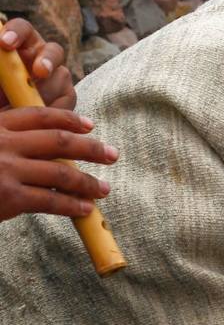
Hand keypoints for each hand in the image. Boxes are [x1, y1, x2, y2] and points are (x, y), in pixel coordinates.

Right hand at [0, 106, 117, 220]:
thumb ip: (7, 140)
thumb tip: (44, 146)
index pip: (39, 116)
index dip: (68, 119)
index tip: (90, 125)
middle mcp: (3, 143)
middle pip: (59, 141)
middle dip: (90, 149)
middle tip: (112, 155)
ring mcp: (6, 169)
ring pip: (60, 173)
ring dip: (87, 182)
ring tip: (104, 189)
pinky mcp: (9, 196)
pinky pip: (50, 200)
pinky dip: (71, 204)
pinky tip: (85, 208)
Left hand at [1, 17, 75, 109]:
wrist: (6, 115)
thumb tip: (0, 63)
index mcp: (19, 45)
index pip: (22, 29)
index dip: (16, 32)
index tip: (3, 43)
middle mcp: (41, 56)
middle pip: (53, 51)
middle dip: (47, 60)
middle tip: (39, 72)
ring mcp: (57, 76)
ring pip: (61, 77)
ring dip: (47, 91)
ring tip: (29, 107)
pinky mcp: (67, 96)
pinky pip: (67, 100)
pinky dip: (55, 109)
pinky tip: (40, 120)